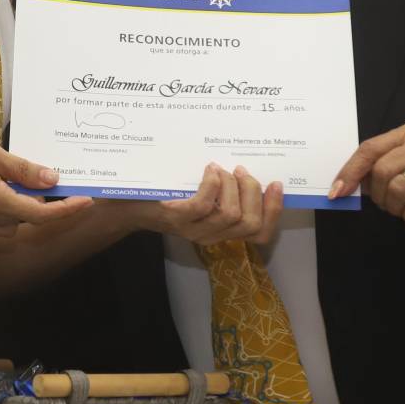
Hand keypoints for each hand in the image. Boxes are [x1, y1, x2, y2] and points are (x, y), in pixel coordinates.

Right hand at [0, 125, 92, 237]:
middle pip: (29, 221)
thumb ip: (20, 168)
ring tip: (40, 184)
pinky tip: (14, 187)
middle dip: (51, 208)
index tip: (86, 201)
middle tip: (68, 187)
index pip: (39, 214)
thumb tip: (50, 180)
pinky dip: (13, 208)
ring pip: (14, 223)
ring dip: (30, 208)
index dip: (66, 210)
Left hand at [123, 164, 281, 245]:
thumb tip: (250, 168)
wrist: (128, 203)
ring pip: (231, 215)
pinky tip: (208, 171)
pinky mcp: (178, 219)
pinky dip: (212, 184)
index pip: (260, 234)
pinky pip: (205, 205)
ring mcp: (194, 229)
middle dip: (253, 193)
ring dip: (231, 186)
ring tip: (221, 169)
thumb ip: (224, 190)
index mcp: (221, 231)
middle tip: (241, 171)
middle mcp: (211, 235)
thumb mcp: (200, 195)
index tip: (276, 183)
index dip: (274, 210)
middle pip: (250, 224)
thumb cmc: (167, 194)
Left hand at [330, 124, 404, 232]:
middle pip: (382, 171)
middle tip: (386, 204)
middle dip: (378, 195)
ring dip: (394, 207)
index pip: (370, 148)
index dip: (350, 171)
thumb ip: (373, 171)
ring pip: (397, 189)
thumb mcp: (398, 168)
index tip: (337, 192)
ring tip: (404, 208)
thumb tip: (341, 187)